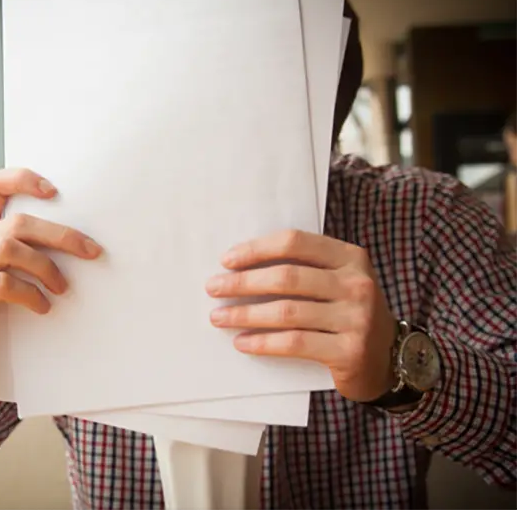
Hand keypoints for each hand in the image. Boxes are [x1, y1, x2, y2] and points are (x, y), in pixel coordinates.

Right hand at [0, 168, 101, 387]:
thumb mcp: (20, 278)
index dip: (21, 179)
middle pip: (14, 224)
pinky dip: (29, 293)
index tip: (55, 192)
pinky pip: (0, 284)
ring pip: (6, 249)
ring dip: (45, 267)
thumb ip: (34, 255)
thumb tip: (85, 242)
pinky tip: (43, 307)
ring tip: (63, 288)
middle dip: (60, 235)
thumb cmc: (5, 317)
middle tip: (91, 252)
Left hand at [206, 229, 396, 401]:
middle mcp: (357, 284)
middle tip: (213, 288)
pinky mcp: (349, 351)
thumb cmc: (349, 314)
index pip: (295, 242)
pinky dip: (263, 342)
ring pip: (286, 312)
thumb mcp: (338, 282)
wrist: (390, 359)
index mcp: (350, 257)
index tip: (227, 260)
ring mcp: (357, 318)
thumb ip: (304, 269)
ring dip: (245, 314)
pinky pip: (294, 343)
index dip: (257, 249)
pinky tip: (242, 342)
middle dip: (242, 283)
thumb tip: (242, 266)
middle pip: (286, 277)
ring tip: (219, 317)